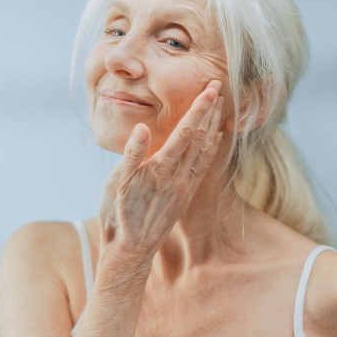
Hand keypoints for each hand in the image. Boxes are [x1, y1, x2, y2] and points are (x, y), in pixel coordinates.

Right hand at [98, 80, 224, 254]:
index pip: (185, 133)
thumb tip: (142, 129)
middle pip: (199, 137)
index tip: (210, 89)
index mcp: (160, 169)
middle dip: (210, 110)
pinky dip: (211, 149)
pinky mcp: (185, 196)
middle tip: (219, 85)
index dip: (198, 109)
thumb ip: (131, 155)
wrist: (130, 250)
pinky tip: (215, 138)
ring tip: (220, 105)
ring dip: (213, 125)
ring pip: (204, 150)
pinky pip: (203, 167)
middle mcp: (178, 178)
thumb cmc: (117, 215)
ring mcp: (184, 187)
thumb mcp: (116, 184)